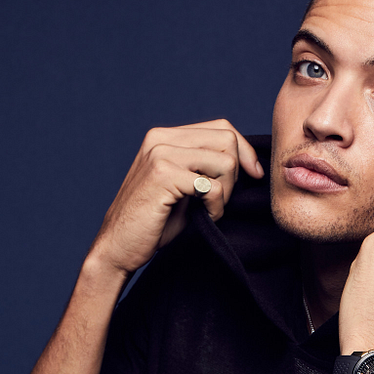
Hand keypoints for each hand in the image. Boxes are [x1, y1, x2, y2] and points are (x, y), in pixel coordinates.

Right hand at [88, 120, 262, 276]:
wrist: (119, 247)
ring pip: (225, 162)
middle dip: (236, 175)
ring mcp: (160, 154)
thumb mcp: (184, 186)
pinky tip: (204, 217)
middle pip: (227, 140)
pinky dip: (216, 207)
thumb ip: (205, 166)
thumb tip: (247, 160)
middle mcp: (161, 138)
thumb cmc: (155, 222)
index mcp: (165, 136)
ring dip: (226, 192)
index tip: (254, 175)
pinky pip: (213, 187)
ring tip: (210, 209)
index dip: (244, 151)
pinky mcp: (163, 175)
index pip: (222, 127)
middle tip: (221, 201)